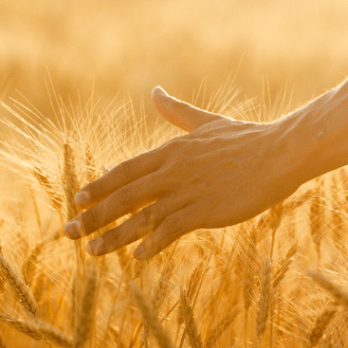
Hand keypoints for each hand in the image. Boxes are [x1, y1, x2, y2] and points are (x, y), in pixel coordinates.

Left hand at [63, 87, 303, 259]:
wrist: (279, 153)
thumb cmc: (246, 139)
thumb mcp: (206, 123)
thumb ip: (177, 112)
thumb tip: (155, 90)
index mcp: (171, 152)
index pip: (124, 171)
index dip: (99, 186)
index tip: (77, 200)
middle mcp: (172, 171)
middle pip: (123, 195)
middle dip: (93, 215)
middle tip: (68, 232)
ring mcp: (187, 192)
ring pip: (140, 216)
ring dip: (113, 236)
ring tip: (92, 252)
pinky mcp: (205, 210)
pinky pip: (170, 229)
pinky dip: (152, 242)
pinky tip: (137, 256)